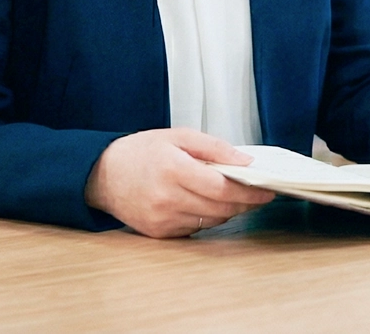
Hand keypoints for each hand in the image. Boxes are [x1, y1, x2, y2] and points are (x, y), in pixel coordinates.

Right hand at [84, 127, 274, 237]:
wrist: (103, 175)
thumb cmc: (142, 152)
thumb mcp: (180, 136)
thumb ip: (215, 148)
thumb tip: (245, 162)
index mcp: (174, 169)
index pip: (222, 188)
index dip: (249, 192)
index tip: (267, 190)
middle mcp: (167, 198)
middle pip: (220, 208)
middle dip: (245, 203)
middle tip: (260, 194)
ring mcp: (161, 219)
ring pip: (210, 221)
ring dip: (229, 211)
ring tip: (238, 197)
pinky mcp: (158, 233)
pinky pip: (194, 229)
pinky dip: (208, 218)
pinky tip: (211, 205)